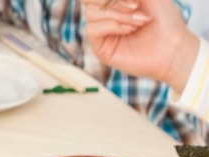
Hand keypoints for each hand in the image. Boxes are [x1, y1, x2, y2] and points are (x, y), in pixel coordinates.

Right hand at [80, 0, 198, 89]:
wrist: (174, 47)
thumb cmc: (166, 21)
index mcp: (115, 2)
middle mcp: (105, 15)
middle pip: (88, 0)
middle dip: (113, 1)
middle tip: (136, 7)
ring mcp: (102, 31)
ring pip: (91, 13)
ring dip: (118, 15)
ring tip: (139, 22)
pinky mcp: (100, 47)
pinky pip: (92, 29)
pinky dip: (112, 26)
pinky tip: (129, 30)